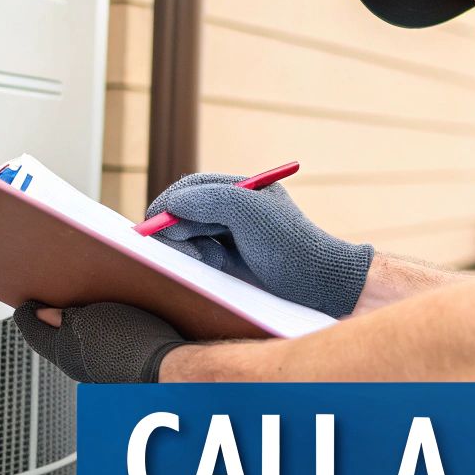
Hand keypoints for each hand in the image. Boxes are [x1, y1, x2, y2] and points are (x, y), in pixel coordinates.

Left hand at [13, 300, 187, 382]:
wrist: (169, 371)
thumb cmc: (132, 344)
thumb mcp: (92, 317)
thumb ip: (64, 316)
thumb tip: (42, 315)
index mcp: (61, 352)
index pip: (31, 331)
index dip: (27, 312)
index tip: (27, 302)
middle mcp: (76, 367)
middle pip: (55, 340)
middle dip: (54, 322)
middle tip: (56, 302)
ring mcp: (97, 373)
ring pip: (79, 348)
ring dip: (80, 332)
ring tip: (91, 310)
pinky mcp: (119, 374)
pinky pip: (101, 353)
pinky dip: (101, 341)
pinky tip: (117, 330)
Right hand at [147, 173, 372, 318]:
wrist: (320, 286)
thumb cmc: (291, 247)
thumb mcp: (251, 215)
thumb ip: (211, 200)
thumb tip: (172, 204)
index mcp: (240, 190)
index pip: (191, 189)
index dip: (169, 204)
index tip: (154, 224)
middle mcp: (233, 210)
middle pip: (184, 214)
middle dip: (179, 231)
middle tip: (190, 252)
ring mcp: (231, 237)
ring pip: (188, 237)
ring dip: (189, 249)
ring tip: (210, 263)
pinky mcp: (231, 263)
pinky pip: (198, 258)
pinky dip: (198, 263)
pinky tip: (215, 272)